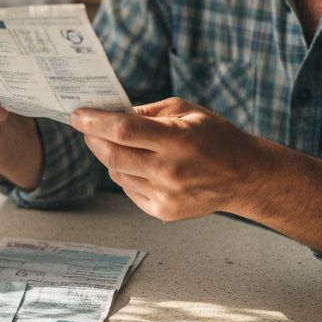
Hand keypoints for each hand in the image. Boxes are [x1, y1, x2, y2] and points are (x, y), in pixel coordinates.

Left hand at [70, 97, 257, 220]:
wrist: (243, 176)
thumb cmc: (215, 137)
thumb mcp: (186, 110)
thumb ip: (147, 111)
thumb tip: (112, 112)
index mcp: (177, 139)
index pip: (123, 131)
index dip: (94, 122)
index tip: (77, 114)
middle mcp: (169, 170)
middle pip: (113, 155)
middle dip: (93, 138)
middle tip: (87, 126)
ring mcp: (166, 194)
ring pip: (117, 174)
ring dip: (109, 156)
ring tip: (116, 143)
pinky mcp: (163, 211)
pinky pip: (129, 190)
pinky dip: (125, 174)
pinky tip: (137, 164)